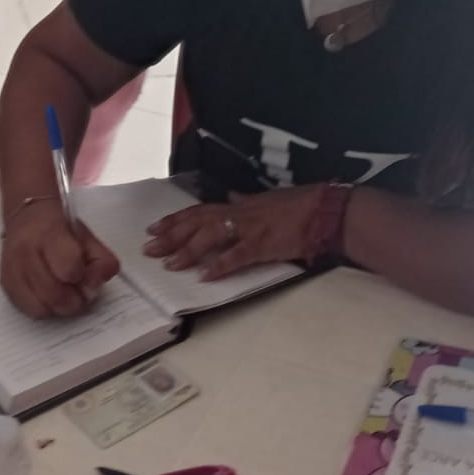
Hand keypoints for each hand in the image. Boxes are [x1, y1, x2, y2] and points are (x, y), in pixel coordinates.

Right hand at [0, 199, 120, 317]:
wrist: (28, 216)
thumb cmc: (62, 228)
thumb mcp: (89, 238)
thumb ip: (102, 262)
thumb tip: (94, 287)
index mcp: (49, 233)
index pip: (69, 268)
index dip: (82, 277)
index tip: (84, 274)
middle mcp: (26, 251)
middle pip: (53, 294)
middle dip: (73, 301)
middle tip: (80, 295)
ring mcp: (12, 268)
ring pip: (39, 307)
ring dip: (58, 308)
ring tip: (65, 296)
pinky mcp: (5, 282)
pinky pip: (27, 309)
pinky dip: (43, 308)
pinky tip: (49, 296)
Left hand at [143, 187, 323, 280]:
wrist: (325, 209)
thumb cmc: (300, 204)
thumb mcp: (268, 199)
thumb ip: (246, 201)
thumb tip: (231, 198)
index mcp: (239, 205)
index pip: (199, 211)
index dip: (175, 220)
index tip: (154, 228)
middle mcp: (240, 214)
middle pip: (197, 223)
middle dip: (171, 235)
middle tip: (149, 248)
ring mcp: (251, 228)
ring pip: (211, 236)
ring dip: (188, 250)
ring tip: (170, 264)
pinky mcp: (264, 244)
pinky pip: (238, 256)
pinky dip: (221, 266)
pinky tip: (205, 276)